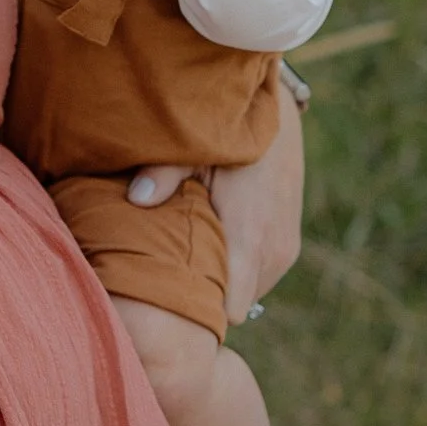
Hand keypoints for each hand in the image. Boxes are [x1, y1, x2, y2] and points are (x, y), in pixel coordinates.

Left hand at [130, 76, 303, 320]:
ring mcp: (285, 250)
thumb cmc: (231, 130)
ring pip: (247, 293)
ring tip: (193, 252)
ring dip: (223, 281)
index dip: (199, 310)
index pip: (229, 311)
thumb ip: (165, 173)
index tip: (169, 296)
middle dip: (206, 296)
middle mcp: (274, 252)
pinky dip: (238, 269)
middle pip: (234, 307)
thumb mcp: (197, 147)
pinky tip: (216, 241)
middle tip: (171, 272)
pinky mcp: (290, 245)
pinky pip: (259, 277)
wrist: (279, 114)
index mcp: (250, 237)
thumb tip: (136, 197)